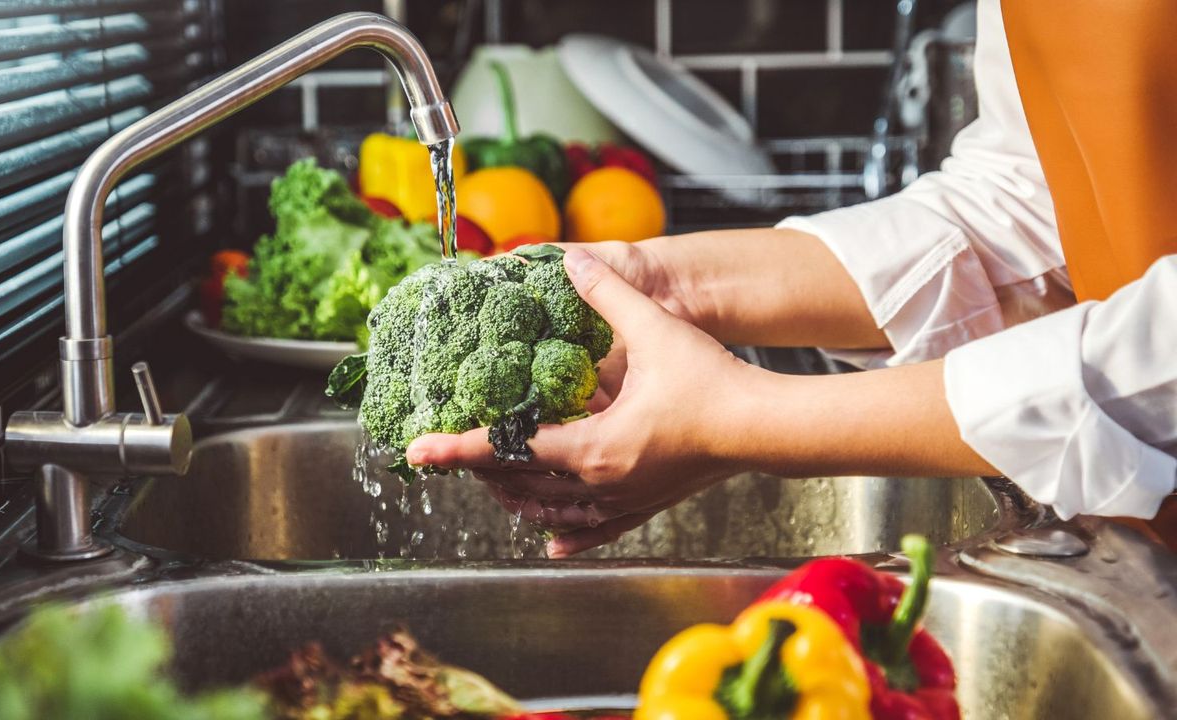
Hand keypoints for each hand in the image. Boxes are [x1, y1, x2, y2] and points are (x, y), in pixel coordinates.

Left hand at [407, 248, 766, 556]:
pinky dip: (568, 533)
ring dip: (517, 498)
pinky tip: (553, 541)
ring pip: (551, 512)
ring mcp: (621, 500)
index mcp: (592, 447)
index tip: (418, 451)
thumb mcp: (654, 331)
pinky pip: (596, 529)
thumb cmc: (713, 385)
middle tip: (451, 453)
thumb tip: (573, 260)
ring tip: (492, 483)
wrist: (765, 428)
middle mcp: (599, 482)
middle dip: (481, 470)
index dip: (457, 448)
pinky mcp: (644, 504)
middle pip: (520, 484)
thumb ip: (607, 295)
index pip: (507, 448)